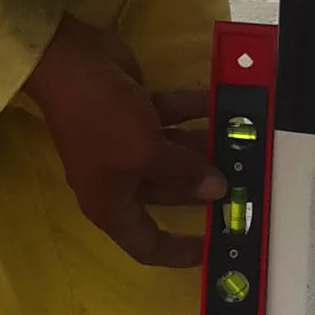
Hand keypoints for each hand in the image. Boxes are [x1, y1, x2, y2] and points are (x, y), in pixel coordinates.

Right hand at [26, 14, 223, 265]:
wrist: (68, 61)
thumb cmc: (102, 118)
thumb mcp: (145, 151)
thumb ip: (184, 172)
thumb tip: (217, 190)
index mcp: (111, 204)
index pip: (147, 245)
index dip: (180, 252)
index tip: (215, 247)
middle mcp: (120, 179)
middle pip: (169, 196)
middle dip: (204, 189)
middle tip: (246, 181)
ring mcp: (128, 144)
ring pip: (174, 155)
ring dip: (205, 147)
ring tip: (243, 140)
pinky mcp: (136, 113)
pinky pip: (171, 120)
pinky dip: (194, 112)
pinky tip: (223, 103)